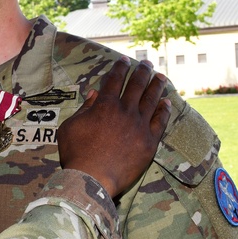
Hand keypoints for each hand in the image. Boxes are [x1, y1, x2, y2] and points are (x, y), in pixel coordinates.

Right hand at [58, 58, 170, 198]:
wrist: (92, 178)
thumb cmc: (76, 153)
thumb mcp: (70, 127)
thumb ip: (84, 109)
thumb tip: (94, 94)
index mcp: (104, 105)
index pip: (115, 80)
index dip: (120, 68)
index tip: (125, 60)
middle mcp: (124, 111)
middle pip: (137, 85)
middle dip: (142, 72)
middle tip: (147, 64)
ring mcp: (139, 126)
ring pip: (152, 100)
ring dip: (157, 86)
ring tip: (161, 77)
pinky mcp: (149, 142)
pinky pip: (160, 121)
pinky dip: (164, 110)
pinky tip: (167, 102)